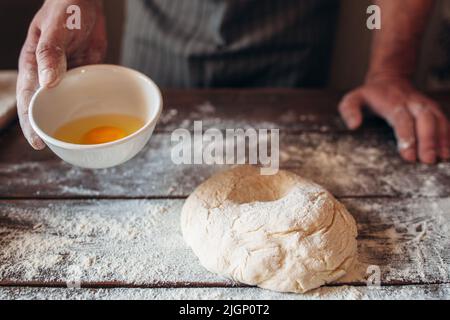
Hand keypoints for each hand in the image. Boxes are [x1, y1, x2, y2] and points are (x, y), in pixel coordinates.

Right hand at [17, 0, 106, 149]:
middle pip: (47, 106)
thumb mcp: (55, 30)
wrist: (87, 2)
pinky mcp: (85, 74)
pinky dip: (89, 106)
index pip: (29, 99)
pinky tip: (95, 120)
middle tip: (58, 149)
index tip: (37, 141)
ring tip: (76, 142)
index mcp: (34, 65)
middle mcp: (49, 74)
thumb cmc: (66, 9)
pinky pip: (86, 94)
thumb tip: (48, 84)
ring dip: (70, 120)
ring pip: (66, 103)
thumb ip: (50, 55)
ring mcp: (67, 75)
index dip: (30, 122)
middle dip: (49, 127)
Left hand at [338, 75, 449, 163]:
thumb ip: (349, 110)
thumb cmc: (369, 95)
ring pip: (438, 120)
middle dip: (428, 140)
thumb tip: (354, 126)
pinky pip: (444, 121)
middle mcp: (412, 102)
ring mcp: (425, 104)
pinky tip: (448, 152)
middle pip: (425, 119)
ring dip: (442, 139)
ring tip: (443, 158)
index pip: (401, 119)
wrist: (388, 78)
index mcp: (392, 102)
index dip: (407, 137)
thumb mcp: (352, 98)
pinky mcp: (433, 109)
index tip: (409, 156)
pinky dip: (448, 136)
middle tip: (428, 160)